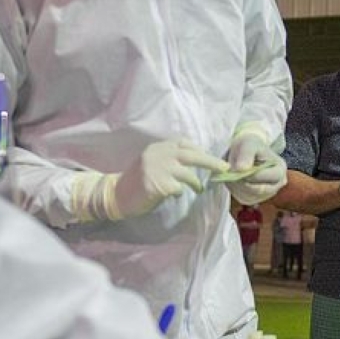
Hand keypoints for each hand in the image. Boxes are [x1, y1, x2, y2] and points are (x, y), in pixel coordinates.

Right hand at [113, 139, 227, 217]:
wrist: (115, 195)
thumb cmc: (136, 182)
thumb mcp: (152, 163)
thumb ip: (169, 160)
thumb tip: (195, 162)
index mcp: (157, 147)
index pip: (183, 143)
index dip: (199, 150)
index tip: (209, 158)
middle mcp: (158, 154)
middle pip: (191, 154)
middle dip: (210, 161)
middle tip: (224, 168)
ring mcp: (157, 169)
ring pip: (187, 173)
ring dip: (196, 183)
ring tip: (199, 189)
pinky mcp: (156, 185)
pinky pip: (177, 188)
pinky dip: (179, 192)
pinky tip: (174, 195)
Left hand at [225, 128, 287, 205]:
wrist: (245, 151)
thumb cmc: (250, 146)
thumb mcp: (248, 144)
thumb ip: (246, 154)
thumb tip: (240, 169)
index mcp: (280, 169)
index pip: (265, 177)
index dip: (248, 174)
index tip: (234, 167)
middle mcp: (277, 184)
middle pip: (258, 190)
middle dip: (241, 182)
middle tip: (229, 171)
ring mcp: (267, 194)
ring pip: (249, 196)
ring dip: (236, 186)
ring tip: (231, 172)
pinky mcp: (255, 199)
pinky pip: (243, 199)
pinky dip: (234, 190)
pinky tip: (233, 179)